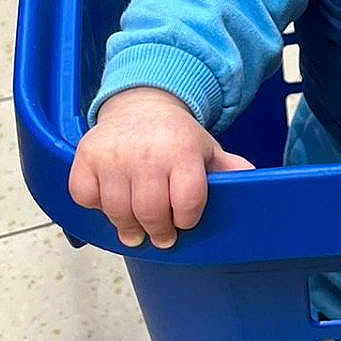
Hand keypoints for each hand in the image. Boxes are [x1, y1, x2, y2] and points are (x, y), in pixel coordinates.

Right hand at [69, 87, 252, 248]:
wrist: (140, 103)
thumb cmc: (176, 136)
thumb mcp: (207, 148)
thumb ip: (230, 169)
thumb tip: (255, 185)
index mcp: (182, 151)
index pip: (187, 203)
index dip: (186, 220)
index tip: (184, 222)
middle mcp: (146, 153)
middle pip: (150, 213)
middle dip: (157, 232)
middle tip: (160, 237)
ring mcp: (112, 155)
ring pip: (117, 212)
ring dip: (128, 227)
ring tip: (135, 230)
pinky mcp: (86, 157)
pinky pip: (85, 197)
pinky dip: (95, 206)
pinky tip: (110, 201)